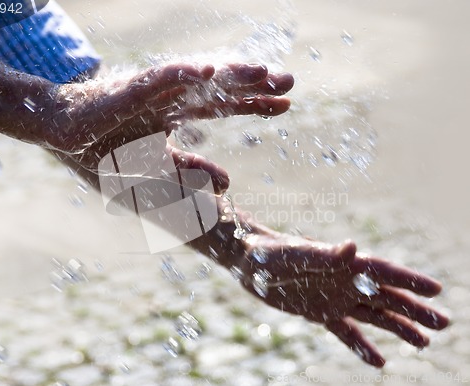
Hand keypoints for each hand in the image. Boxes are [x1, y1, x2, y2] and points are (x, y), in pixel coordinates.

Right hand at [50, 62, 293, 191]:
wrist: (62, 131)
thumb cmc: (107, 146)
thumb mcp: (157, 165)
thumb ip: (191, 168)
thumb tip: (229, 182)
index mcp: (178, 111)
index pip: (224, 103)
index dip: (255, 103)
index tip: (287, 104)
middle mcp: (170, 96)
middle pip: (219, 86)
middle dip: (254, 83)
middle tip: (290, 80)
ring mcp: (151, 91)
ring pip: (196, 78)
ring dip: (228, 72)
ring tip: (261, 70)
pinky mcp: (126, 91)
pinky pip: (156, 81)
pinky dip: (181, 75)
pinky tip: (207, 71)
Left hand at [237, 231, 448, 366]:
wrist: (248, 261)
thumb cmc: (270, 252)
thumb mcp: (296, 254)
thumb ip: (325, 254)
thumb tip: (354, 248)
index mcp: (343, 264)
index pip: (383, 272)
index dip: (410, 281)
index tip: (437, 290)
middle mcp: (344, 281)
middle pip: (386, 297)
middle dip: (415, 309)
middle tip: (445, 323)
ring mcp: (333, 298)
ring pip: (373, 316)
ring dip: (398, 328)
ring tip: (424, 343)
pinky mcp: (319, 313)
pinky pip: (345, 333)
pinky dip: (361, 346)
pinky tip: (379, 362)